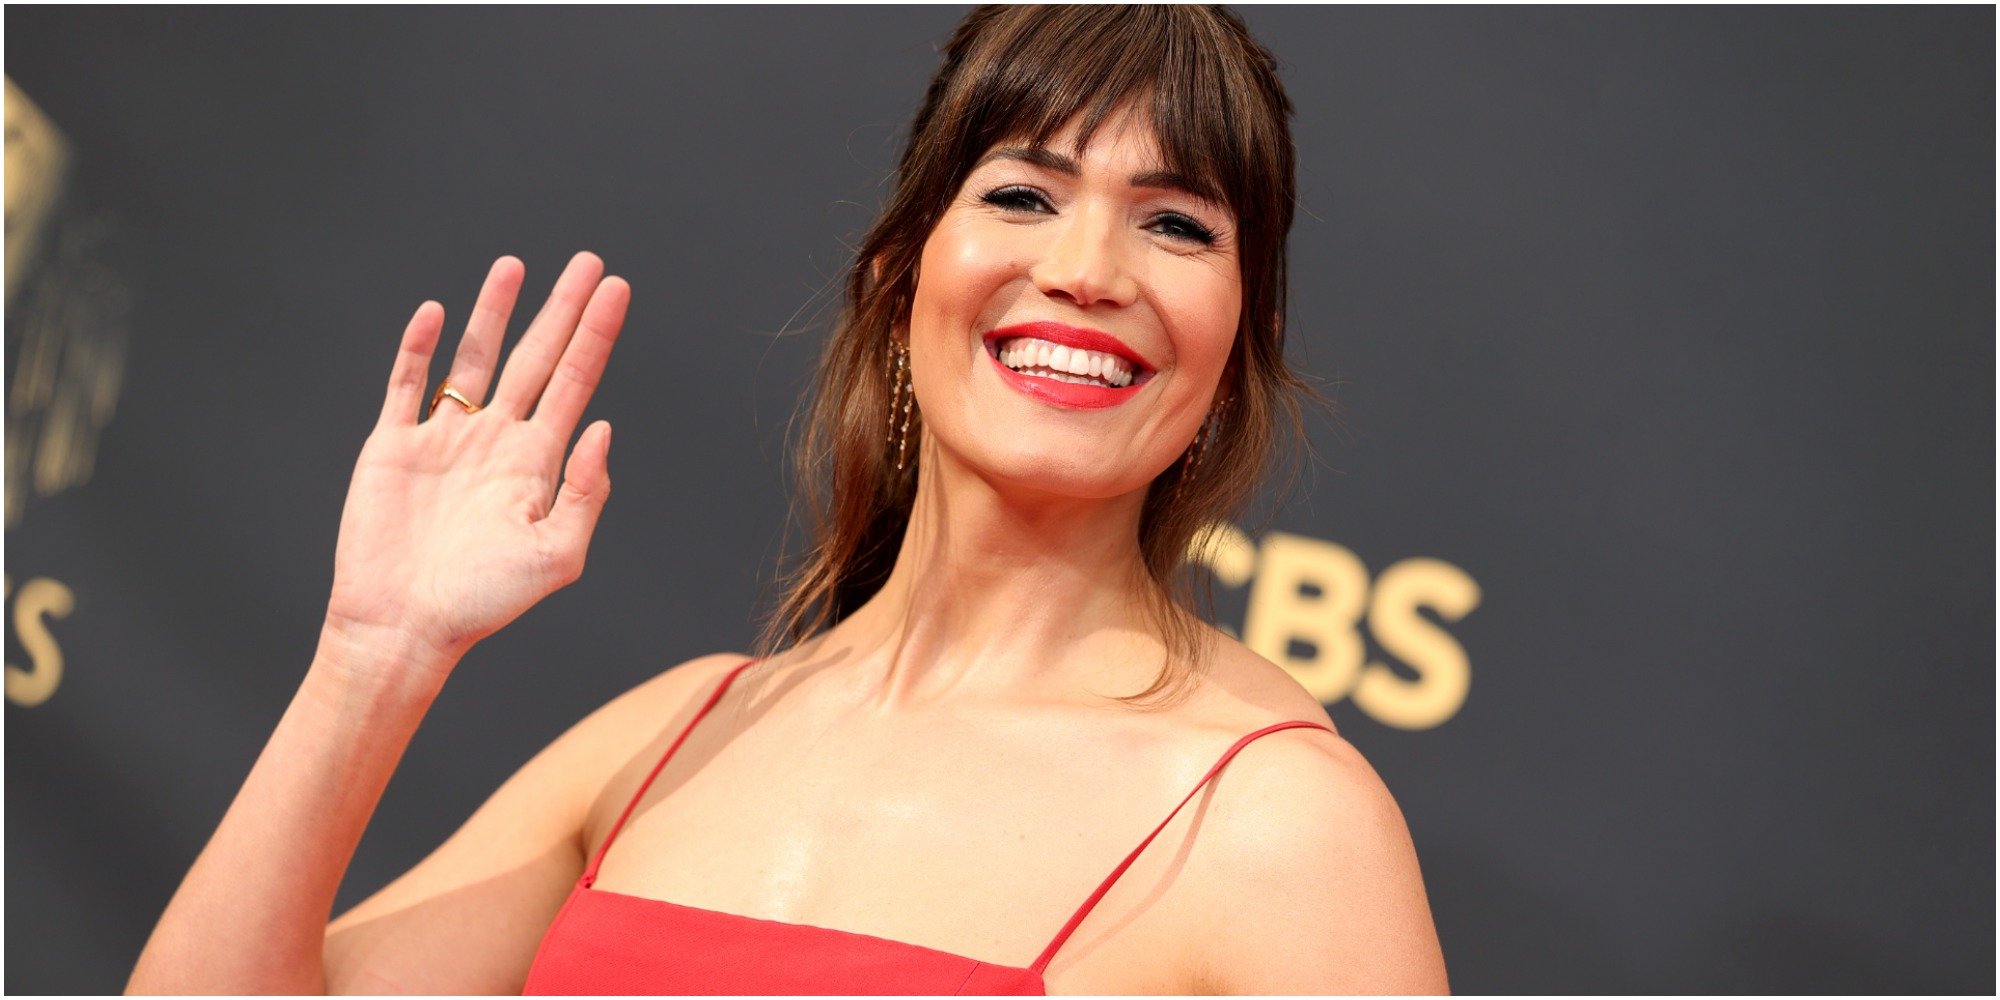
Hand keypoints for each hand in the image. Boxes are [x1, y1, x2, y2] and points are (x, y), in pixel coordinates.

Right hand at [323, 252, 627, 675]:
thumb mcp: (556, 555)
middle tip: (588, 262)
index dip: (596, 336)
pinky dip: (417, 348)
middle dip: (561, 310)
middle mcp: (495, 442)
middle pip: (535, 358)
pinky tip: (435, 312)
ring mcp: (444, 440)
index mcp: (536, 464)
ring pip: (474, 359)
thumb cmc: (484, 603)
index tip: (618, 291)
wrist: (406, 627)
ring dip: (494, 313)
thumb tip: (603, 428)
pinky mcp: (393, 446)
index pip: (574, 383)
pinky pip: (406, 385)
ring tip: (514, 266)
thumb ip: (585, 493)